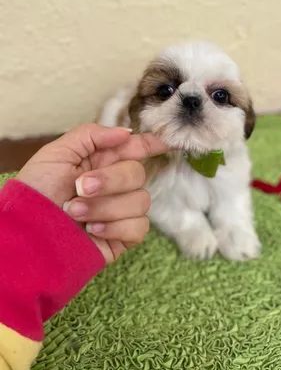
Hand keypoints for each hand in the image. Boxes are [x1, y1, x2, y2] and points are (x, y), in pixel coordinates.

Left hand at [16, 124, 168, 262]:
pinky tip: (92, 230)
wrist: (27, 234)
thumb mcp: (56, 154)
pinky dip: (115, 227)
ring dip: (105, 207)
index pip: (136, 149)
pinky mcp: (124, 236)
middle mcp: (115, 185)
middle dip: (110, 180)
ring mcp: (121, 211)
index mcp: (102, 161)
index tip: (163, 142)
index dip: (151, 144)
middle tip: (80, 188)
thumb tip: (126, 133)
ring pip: (141, 201)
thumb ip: (91, 136)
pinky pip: (139, 227)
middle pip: (138, 173)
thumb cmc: (37, 192)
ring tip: (75, 213)